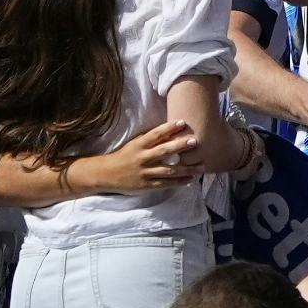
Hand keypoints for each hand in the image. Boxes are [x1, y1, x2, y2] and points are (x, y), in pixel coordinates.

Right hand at [86, 122, 203, 194]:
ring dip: (186, 169)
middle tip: (195, 142)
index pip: (156, 134)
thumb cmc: (124, 156)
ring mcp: (145, 172)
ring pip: (169, 170)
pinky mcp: (146, 185)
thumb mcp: (135, 144)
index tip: (183, 122)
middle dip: (181, 146)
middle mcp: (142, 158)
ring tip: (200, 167)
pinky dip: (178, 182)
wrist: (107, 174)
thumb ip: (150, 139)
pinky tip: (190, 180)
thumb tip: (171, 132)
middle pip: (164, 151)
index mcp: (139, 145)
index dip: (169, 127)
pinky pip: (165, 184)